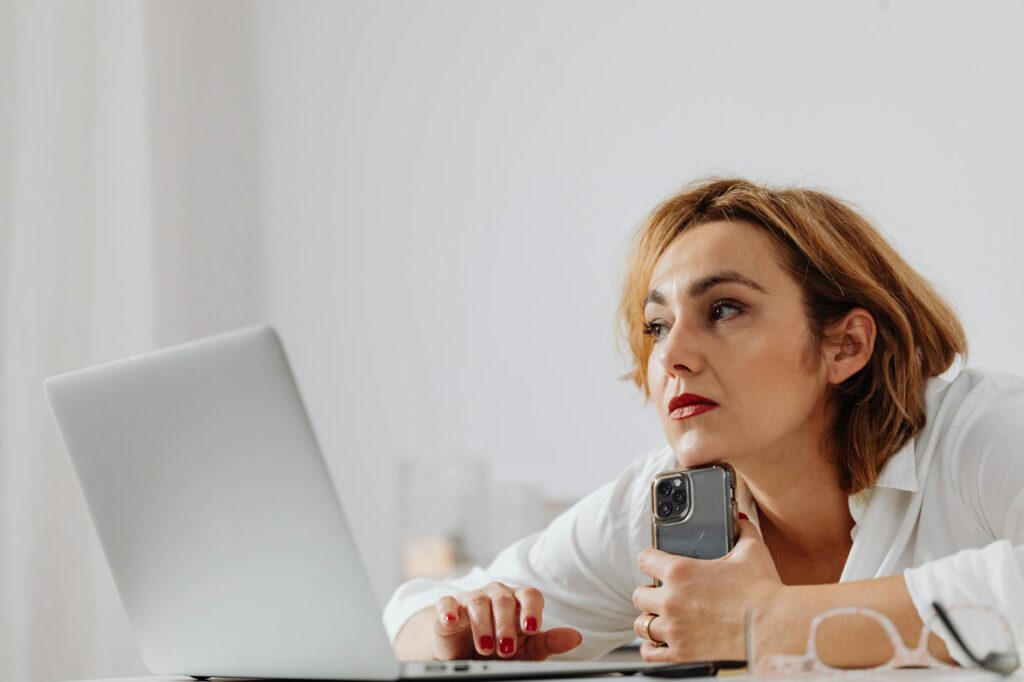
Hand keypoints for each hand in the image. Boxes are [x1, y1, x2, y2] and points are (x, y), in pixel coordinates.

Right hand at [431, 581, 582, 659]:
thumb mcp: (527, 649)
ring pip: (478, 601)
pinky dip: (448, 611)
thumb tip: (575, 637)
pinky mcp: (448, 608)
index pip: (529, 595)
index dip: (531, 610)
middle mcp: (496, 595)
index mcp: (518, 602)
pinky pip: (446, 603)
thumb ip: (549, 642)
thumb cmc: (500, 646)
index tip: (532, 628)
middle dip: (505, 624)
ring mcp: (471, 599)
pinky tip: (452, 620)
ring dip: (482, 625)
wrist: (465, 652)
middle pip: (503, 599)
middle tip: (506, 648)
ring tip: (485, 647)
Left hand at [631, 516, 783, 661]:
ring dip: (651, 619)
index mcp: (680, 571)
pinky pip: (650, 652)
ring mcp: (674, 628)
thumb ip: (742, 531)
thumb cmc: (763, 590)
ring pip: (642, 623)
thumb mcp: (752, 552)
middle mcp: (671, 600)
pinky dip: (651, 646)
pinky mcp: (681, 652)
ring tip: (662, 618)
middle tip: (663, 594)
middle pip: (639, 594)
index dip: (650, 559)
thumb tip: (739, 520)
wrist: (774, 629)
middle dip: (650, 593)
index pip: (645, 559)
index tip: (654, 563)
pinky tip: (658, 641)